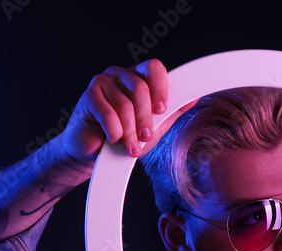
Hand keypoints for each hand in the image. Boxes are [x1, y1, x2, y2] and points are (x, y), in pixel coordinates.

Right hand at [55, 59, 194, 161]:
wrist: (93, 151)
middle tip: (146, 137)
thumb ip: (172, 111)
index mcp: (138, 77)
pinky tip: (113, 139)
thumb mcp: (154, 126)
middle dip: (145, 118)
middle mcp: (120, 75)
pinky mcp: (88, 96)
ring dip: (130, 130)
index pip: (154, 68)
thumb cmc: (124, 136)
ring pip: (124, 104)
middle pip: (140, 88)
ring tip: (130, 146)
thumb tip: (193, 98)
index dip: (160, 87)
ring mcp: (103, 82)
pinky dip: (114, 131)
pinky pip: (107, 113)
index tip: (161, 110)